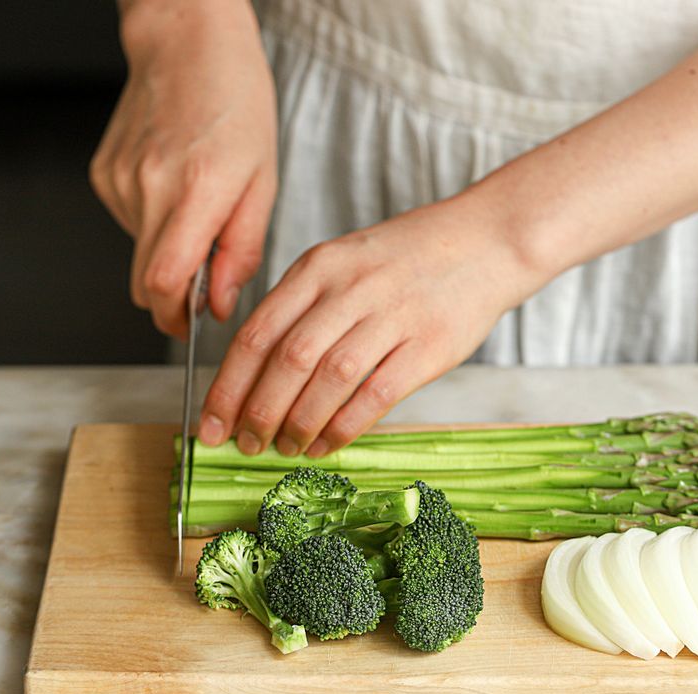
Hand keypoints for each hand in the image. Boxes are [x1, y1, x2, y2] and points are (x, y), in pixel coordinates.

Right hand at [89, 0, 276, 337]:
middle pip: (145, 282)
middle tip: (204, 286)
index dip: (175, 319)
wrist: (187, 46)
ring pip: (139, 255)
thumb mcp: (263, 183)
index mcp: (198, 190)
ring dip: (169, 254)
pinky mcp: (105, 175)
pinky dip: (154, 226)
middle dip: (173, 300)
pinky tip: (175, 193)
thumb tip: (220, 304)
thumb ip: (242, 251)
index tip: (189, 328)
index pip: (167, 282)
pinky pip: (130, 225)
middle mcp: (151, 187)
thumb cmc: (237, 105)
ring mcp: (121, 181)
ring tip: (198, 213)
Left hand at [198, 187, 547, 455]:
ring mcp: (392, 316)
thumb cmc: (408, 258)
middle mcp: (350, 289)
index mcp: (320, 266)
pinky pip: (374, 395)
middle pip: (286, 361)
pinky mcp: (428, 346)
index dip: (227, 386)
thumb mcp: (345, 260)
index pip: (257, 333)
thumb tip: (260, 371)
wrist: (486, 241)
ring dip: (298, 424)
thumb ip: (304, 305)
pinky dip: (343, 427)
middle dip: (257, 412)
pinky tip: (326, 445)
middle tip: (245, 443)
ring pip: (327, 380)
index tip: (210, 423)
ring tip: (285, 448)